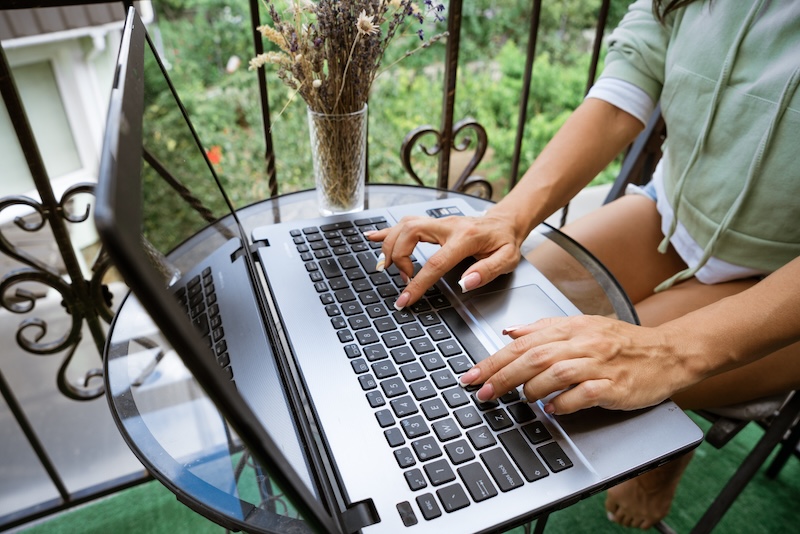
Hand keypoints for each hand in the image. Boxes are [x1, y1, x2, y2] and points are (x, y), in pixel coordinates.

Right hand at [367, 212, 524, 308]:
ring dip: (391, 245)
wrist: (505, 222)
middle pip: (410, 234)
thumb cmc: (505, 241)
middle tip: (404, 278)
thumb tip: (466, 283)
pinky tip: (373, 237)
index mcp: (465, 238)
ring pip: (404, 225)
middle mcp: (447, 226)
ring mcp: (438, 222)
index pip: (435, 263)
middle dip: (399, 257)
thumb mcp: (506, 259)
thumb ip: (487, 271)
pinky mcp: (432, 223)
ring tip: (389, 266)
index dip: (418, 283)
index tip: (405, 299)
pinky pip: (405, 222)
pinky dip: (387, 230)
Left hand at [459, 315, 691, 414]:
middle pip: (533, 358)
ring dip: (532, 389)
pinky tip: (553, 409)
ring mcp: (601, 364)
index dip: (494, 360)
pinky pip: (585, 394)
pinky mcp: (616, 386)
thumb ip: (544, 329)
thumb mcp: (581, 327)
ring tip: (523, 399)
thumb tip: (509, 332)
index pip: (523, 343)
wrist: (668, 353)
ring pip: (556, 373)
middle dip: (502, 376)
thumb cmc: (622, 343)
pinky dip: (564, 402)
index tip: (472, 375)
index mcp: (571, 328)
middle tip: (482, 392)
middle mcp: (583, 343)